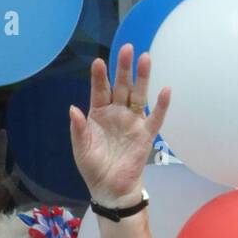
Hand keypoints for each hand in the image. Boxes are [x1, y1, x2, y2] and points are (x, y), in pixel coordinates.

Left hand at [69, 44, 170, 204]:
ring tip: (145, 58)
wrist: (110, 189)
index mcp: (99, 114)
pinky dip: (161, 106)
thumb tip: (73, 109)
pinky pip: (155, 118)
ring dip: (142, 78)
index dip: (99, 77)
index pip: (99, 91)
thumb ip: (78, 129)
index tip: (98, 62)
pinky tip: (165, 90)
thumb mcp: (81, 148)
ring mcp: (133, 122)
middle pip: (122, 86)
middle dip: (123, 68)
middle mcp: (117, 113)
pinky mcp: (145, 135)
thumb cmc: (93, 167)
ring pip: (139, 95)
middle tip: (126, 48)